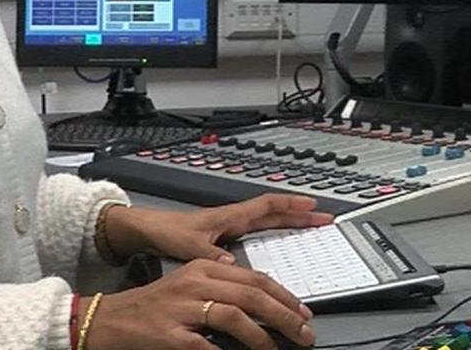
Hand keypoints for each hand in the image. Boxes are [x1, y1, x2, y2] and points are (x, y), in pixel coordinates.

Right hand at [85, 259, 314, 349]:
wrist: (111, 319)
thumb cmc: (154, 306)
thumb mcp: (191, 287)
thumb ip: (225, 290)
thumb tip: (264, 306)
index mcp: (203, 267)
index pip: (255, 278)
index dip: (284, 296)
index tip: (302, 312)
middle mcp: (195, 282)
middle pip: (251, 294)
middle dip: (284, 316)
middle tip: (303, 333)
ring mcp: (182, 308)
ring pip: (234, 316)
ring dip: (262, 337)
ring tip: (275, 349)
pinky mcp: (170, 334)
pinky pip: (206, 346)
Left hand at [106, 194, 334, 262]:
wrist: (147, 230)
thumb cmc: (166, 231)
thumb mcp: (189, 246)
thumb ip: (211, 254)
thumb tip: (232, 264)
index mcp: (229, 217)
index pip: (267, 206)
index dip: (291, 206)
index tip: (314, 207)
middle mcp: (232, 219)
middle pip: (274, 213)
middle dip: (300, 215)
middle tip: (324, 219)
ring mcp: (229, 227)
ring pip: (267, 221)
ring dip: (288, 223)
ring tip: (309, 228)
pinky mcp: (223, 237)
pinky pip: (256, 231)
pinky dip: (272, 233)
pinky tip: (277, 244)